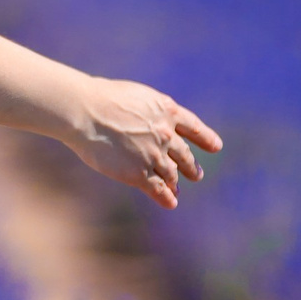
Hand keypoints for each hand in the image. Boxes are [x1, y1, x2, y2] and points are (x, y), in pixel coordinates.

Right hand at [66, 80, 221, 209]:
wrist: (85, 111)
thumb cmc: (100, 98)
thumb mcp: (135, 96)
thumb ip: (148, 112)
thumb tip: (147, 121)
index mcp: (167, 111)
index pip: (193, 127)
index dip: (206, 138)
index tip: (216, 146)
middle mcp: (166, 135)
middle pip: (185, 155)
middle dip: (192, 167)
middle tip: (196, 174)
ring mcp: (154, 156)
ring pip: (172, 174)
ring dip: (176, 183)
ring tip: (177, 189)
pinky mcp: (138, 174)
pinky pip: (158, 190)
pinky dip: (166, 197)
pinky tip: (170, 202)